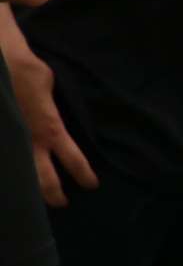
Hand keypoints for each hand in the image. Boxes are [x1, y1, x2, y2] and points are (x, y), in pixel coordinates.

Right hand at [4, 34, 94, 206]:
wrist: (0, 61)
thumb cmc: (28, 70)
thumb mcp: (51, 87)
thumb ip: (52, 107)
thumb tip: (52, 113)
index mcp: (51, 129)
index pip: (74, 160)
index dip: (84, 175)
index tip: (91, 185)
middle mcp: (31, 140)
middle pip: (45, 180)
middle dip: (53, 195)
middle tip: (61, 204)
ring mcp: (11, 140)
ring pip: (21, 175)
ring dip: (28, 189)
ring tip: (32, 200)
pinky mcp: (2, 136)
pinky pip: (5, 158)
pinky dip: (9, 170)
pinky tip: (11, 177)